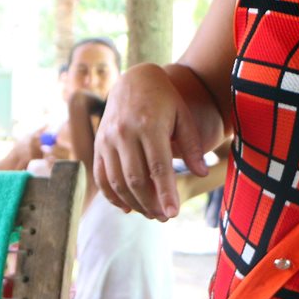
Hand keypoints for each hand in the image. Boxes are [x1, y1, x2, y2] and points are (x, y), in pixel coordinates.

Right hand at [93, 63, 207, 220]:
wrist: (132, 80)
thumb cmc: (164, 100)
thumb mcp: (183, 116)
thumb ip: (192, 145)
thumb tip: (201, 173)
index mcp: (149, 125)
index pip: (158, 167)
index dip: (165, 193)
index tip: (173, 213)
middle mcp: (124, 133)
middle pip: (136, 179)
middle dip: (150, 203)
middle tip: (164, 218)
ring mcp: (107, 140)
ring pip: (117, 182)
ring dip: (134, 202)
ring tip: (150, 214)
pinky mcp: (98, 146)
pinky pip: (102, 178)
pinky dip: (112, 196)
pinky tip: (127, 207)